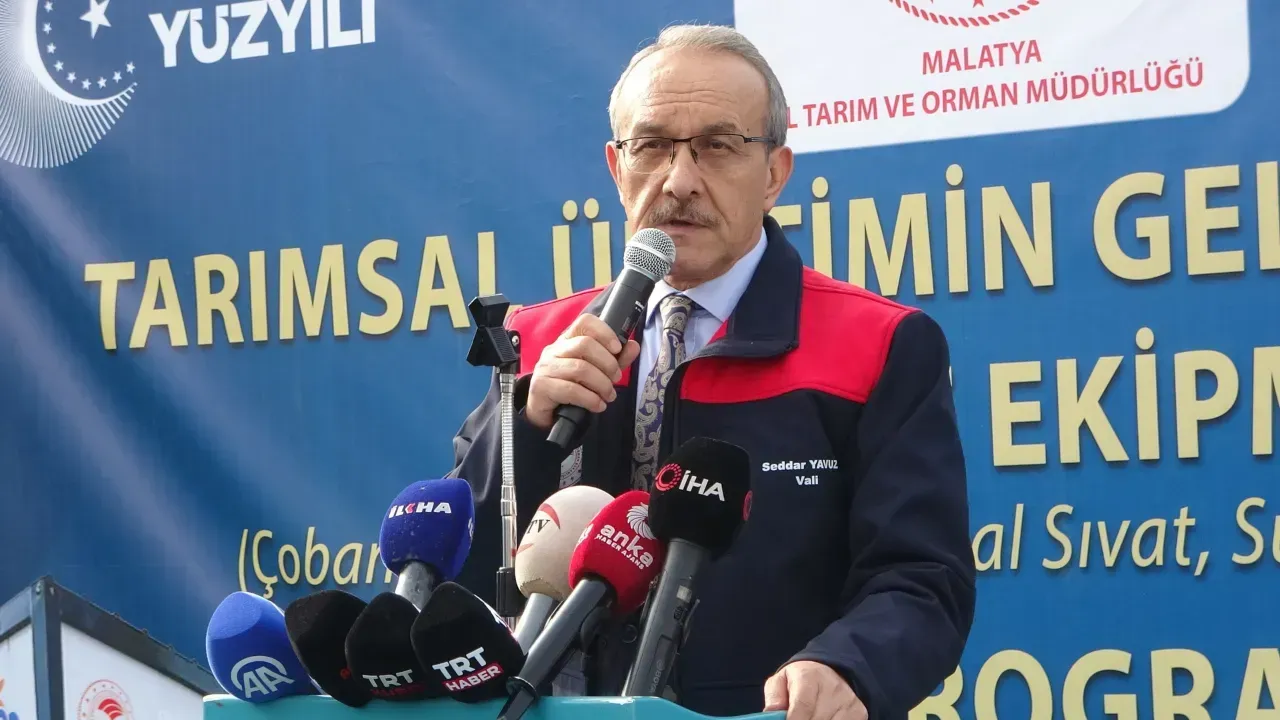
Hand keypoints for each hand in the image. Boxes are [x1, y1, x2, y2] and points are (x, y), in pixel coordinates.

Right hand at [525, 314, 640, 429]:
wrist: (546, 412)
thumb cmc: (572, 387)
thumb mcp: (598, 371)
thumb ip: (616, 359)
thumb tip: (634, 346)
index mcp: (568, 340)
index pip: (585, 322)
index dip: (605, 332)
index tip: (617, 349)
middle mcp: (554, 350)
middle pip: (585, 344)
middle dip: (608, 363)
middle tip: (616, 379)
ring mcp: (546, 368)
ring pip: (580, 369)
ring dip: (602, 384)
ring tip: (609, 395)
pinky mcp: (541, 387)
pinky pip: (571, 390)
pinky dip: (591, 399)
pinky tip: (598, 405)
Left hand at [764, 661, 866, 719]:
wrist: (831, 671)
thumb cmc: (801, 680)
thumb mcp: (781, 680)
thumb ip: (774, 697)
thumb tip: (773, 714)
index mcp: (809, 677)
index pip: (803, 706)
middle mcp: (832, 688)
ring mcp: (848, 701)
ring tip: (809, 719)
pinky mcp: (859, 713)